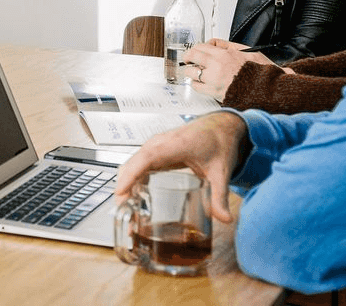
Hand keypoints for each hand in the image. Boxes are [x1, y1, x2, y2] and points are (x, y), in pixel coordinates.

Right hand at [113, 111, 247, 221]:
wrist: (219, 126)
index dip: (131, 176)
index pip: (146, 159)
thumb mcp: (221, 170)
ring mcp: (155, 147)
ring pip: (132, 164)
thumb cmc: (218, 140)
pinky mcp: (155, 152)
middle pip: (132, 164)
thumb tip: (224, 219)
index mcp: (174, 145)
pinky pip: (138, 165)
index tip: (121, 194)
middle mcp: (159, 144)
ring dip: (126, 185)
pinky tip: (135, 197)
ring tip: (127, 210)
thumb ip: (220, 195)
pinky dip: (132, 180)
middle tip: (125, 214)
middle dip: (124, 188)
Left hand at [184, 38, 273, 98]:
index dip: (194, 49)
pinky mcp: (216, 94)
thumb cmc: (261, 71)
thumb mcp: (247, 50)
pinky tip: (200, 82)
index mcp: (224, 55)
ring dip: (191, 72)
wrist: (269, 90)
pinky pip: (198, 88)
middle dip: (187, 58)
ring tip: (194, 72)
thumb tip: (213, 43)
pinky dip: (196, 84)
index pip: (199, 47)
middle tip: (187, 60)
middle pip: (192, 59)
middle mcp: (217, 68)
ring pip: (192, 74)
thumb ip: (227, 45)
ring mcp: (215, 82)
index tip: (193, 51)